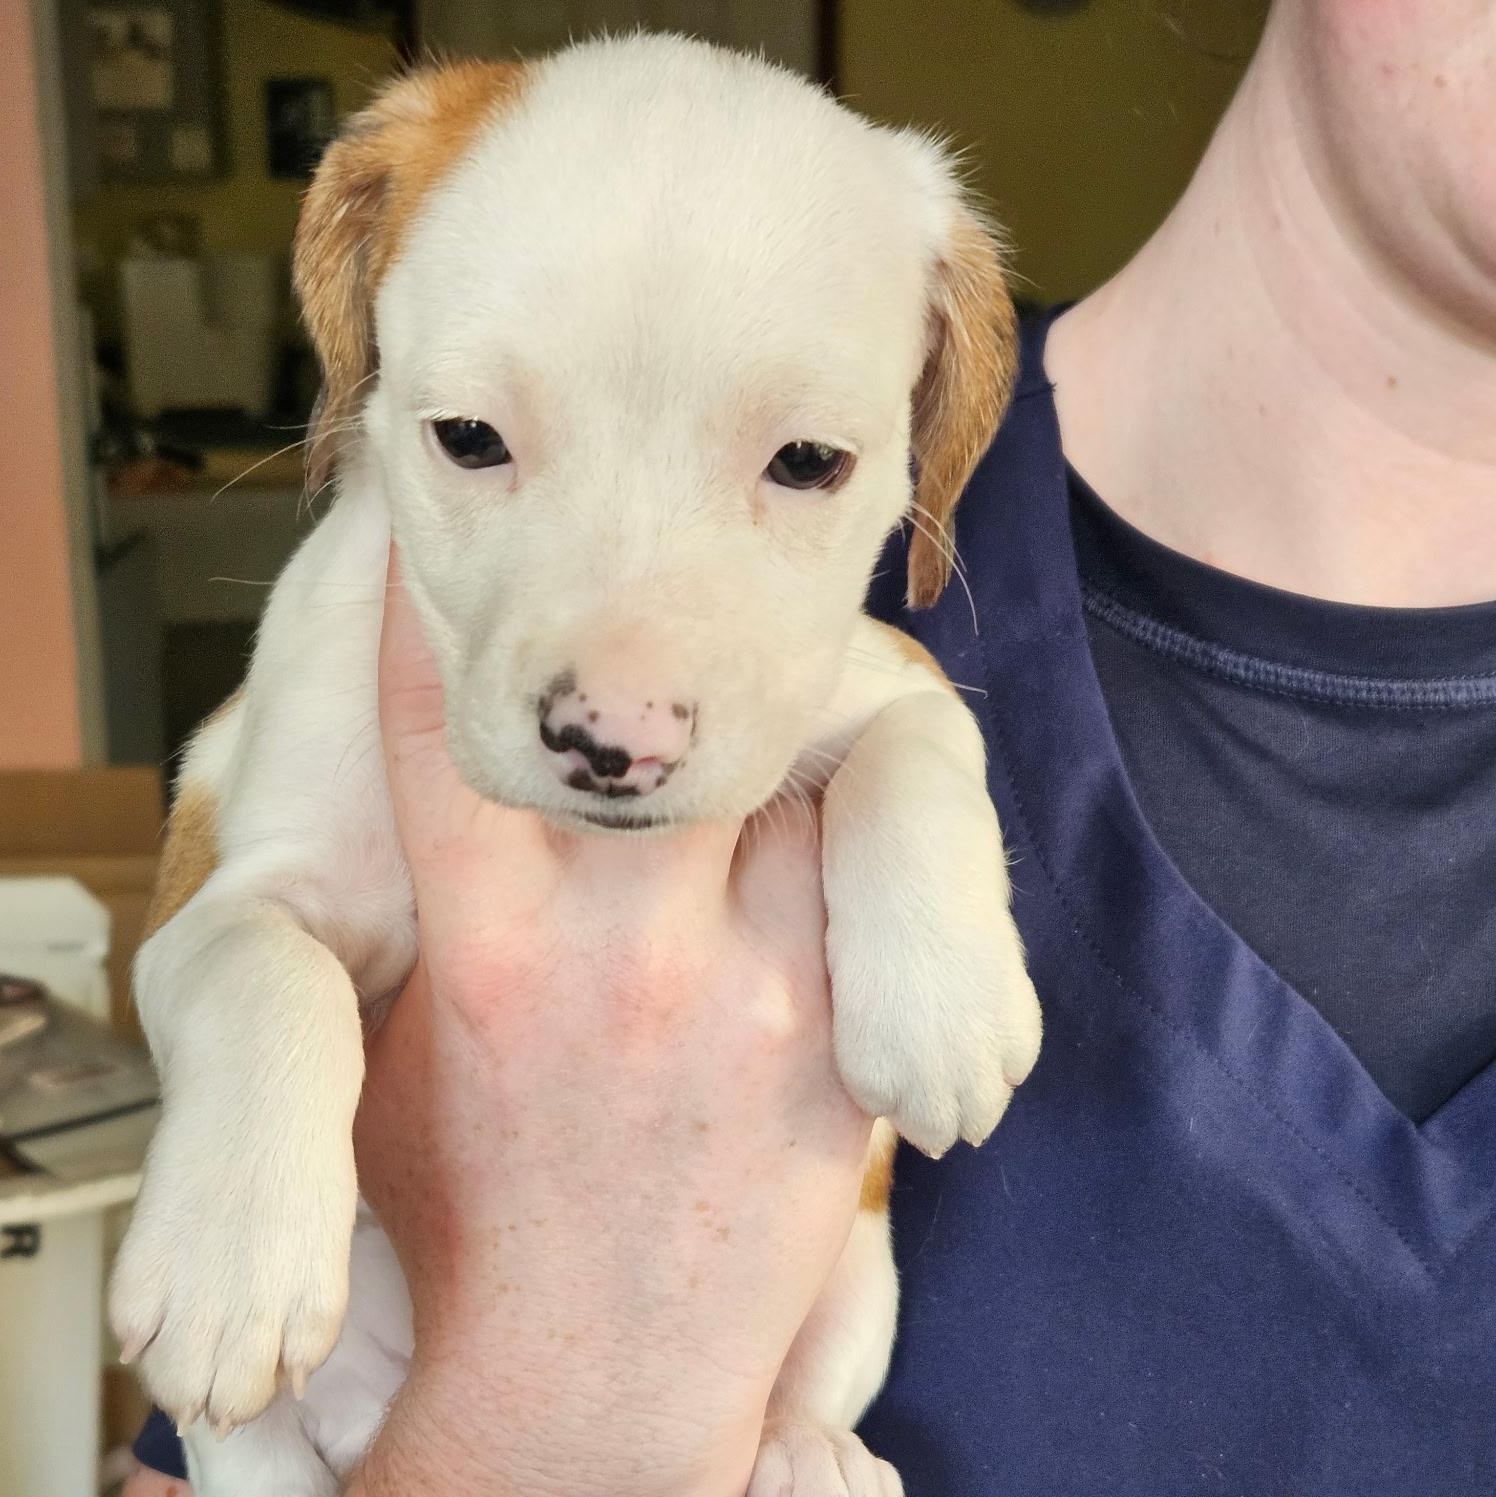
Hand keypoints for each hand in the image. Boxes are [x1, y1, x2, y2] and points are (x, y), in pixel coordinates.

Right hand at [348, 551, 872, 1496]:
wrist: (577, 1399)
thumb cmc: (471, 1224)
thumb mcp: (408, 1064)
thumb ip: (449, 913)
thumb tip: (488, 781)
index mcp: (476, 954)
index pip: (450, 733)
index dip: (437, 611)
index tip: (442, 529)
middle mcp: (607, 951)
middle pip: (649, 717)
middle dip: (653, 641)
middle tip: (668, 563)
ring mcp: (734, 990)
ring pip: (778, 763)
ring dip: (768, 719)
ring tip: (764, 679)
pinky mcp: (831, 1045)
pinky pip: (863, 869)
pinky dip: (848, 824)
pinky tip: (823, 804)